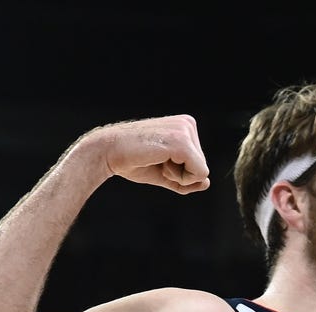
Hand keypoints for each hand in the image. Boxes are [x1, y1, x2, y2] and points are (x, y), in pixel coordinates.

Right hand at [84, 115, 209, 193]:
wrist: (108, 152)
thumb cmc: (134, 162)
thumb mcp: (165, 173)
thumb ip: (186, 179)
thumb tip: (207, 183)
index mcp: (185, 127)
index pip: (199, 163)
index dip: (179, 172)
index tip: (158, 160)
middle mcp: (188, 124)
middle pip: (202, 167)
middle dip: (180, 174)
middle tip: (155, 160)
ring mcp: (185, 131)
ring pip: (202, 172)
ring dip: (177, 175)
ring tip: (156, 159)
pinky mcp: (181, 142)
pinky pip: (198, 173)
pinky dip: (179, 177)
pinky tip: (160, 161)